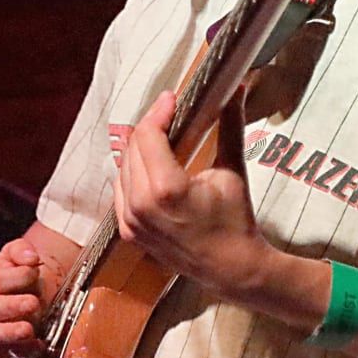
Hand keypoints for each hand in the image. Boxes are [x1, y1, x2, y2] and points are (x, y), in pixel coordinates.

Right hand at [0, 237, 46, 350]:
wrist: (35, 283)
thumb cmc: (21, 267)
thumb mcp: (19, 251)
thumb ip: (21, 250)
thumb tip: (29, 258)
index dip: (12, 278)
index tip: (33, 271)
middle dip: (12, 306)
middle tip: (33, 302)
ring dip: (13, 331)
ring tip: (29, 328)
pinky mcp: (11, 341)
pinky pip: (15, 349)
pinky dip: (27, 349)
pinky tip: (38, 345)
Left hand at [114, 88, 270, 296]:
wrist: (231, 268)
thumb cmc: (235, 221)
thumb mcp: (232, 171)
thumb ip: (229, 126)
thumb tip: (236, 90)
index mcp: (166, 190)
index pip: (148, 136)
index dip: (159, 112)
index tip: (172, 98)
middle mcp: (141, 206)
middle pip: (133, 148)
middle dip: (150, 126)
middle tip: (169, 113)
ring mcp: (131, 221)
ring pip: (123, 167)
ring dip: (140, 148)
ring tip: (161, 137)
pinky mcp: (129, 232)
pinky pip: (121, 190)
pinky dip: (133, 173)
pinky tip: (151, 166)